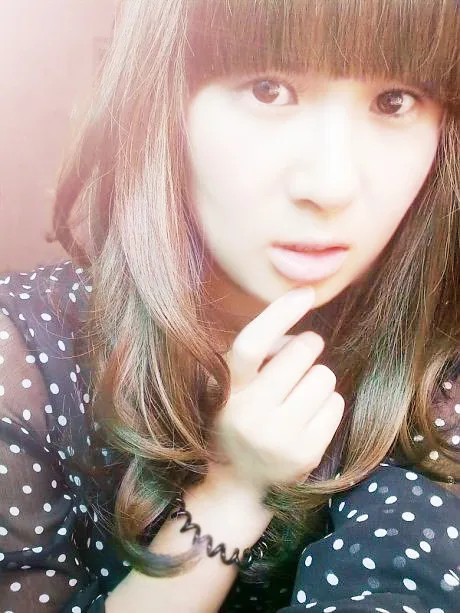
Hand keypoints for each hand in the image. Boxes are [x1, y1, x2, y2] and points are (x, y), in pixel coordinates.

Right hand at [214, 287, 343, 492]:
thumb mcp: (234, 387)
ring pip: (324, 377)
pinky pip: (336, 403)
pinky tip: (308, 418)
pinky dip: (327, 403)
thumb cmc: (240, 419)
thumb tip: (302, 333)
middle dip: (307, 347)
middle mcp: (251, 415)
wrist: (240, 484)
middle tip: (300, 358)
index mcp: (229, 391)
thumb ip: (261, 356)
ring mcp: (280, 437)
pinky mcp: (307, 453)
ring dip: (317, 379)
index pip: (252, 345)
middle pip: (301, 353)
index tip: (305, 294)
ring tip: (298, 398)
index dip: (279, 315)